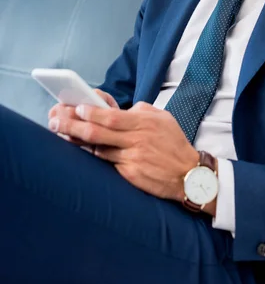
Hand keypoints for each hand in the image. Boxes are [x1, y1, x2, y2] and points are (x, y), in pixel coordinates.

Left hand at [48, 100, 199, 203]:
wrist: (189, 175)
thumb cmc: (174, 144)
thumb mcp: (163, 119)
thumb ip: (141, 111)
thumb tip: (120, 109)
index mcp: (144, 123)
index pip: (112, 117)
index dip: (91, 112)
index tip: (76, 108)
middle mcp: (137, 140)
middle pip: (99, 133)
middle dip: (74, 126)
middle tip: (56, 121)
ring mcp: (133, 159)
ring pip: (99, 149)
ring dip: (78, 142)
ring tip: (61, 133)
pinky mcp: (131, 175)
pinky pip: (108, 163)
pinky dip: (94, 156)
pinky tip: (80, 150)